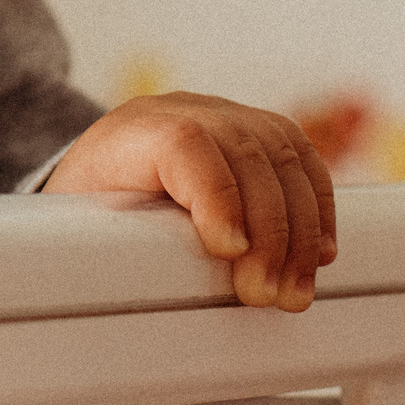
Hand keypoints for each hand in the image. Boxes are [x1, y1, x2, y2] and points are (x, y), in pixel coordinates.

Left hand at [43, 93, 335, 311]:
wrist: (101, 169)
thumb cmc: (91, 206)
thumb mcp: (85, 225)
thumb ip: (114, 246)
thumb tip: (146, 286)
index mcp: (132, 132)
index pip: (182, 142)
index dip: (215, 194)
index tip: (230, 250)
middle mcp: (184, 111)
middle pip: (245, 152)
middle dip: (268, 232)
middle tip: (266, 294)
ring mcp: (227, 115)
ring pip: (283, 156)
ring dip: (301, 231)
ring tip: (294, 290)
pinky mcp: (260, 130)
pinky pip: (302, 159)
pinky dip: (317, 208)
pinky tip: (319, 251)